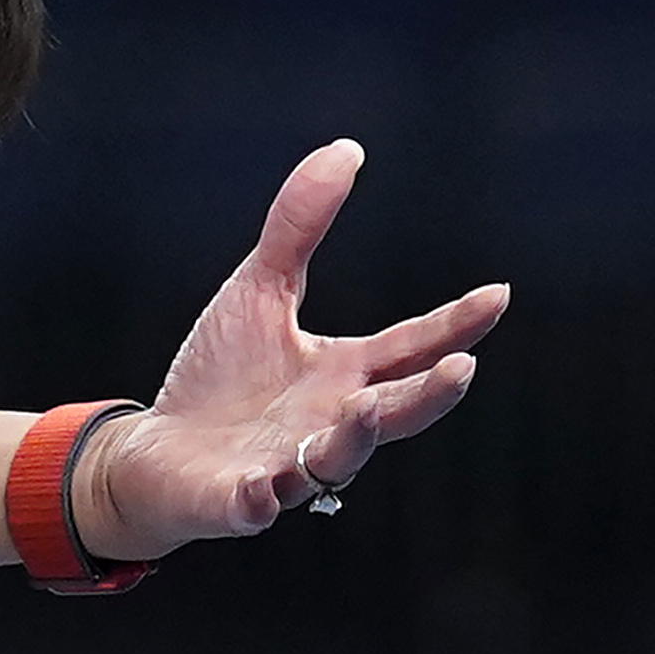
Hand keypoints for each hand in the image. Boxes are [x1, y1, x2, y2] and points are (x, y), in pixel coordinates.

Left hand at [75, 142, 506, 561]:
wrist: (156, 452)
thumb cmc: (220, 378)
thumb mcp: (260, 291)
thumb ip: (299, 227)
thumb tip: (348, 148)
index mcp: (343, 376)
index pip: (410, 348)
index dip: (455, 325)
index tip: (498, 294)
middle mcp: (329, 424)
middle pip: (393, 413)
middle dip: (429, 396)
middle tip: (463, 369)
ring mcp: (287, 467)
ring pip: (334, 461)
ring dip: (352, 439)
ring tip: (362, 407)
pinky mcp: (237, 499)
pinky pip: (254, 505)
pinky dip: (260, 499)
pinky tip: (261, 486)